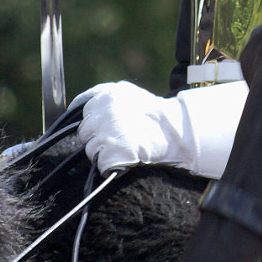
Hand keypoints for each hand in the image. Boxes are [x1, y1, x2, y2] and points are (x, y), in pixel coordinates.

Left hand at [73, 80, 248, 177]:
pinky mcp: (111, 152)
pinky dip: (110, 167)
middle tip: (117, 141)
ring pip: (91, 149)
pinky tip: (123, 161)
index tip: (102, 129)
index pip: (84, 110)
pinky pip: (101, 164)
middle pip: (85, 131)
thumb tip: (87, 109)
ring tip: (124, 150)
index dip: (94, 122)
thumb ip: (108, 97)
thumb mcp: (130, 94)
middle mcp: (104, 111)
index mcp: (108, 95)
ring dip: (103, 153)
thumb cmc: (157, 115)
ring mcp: (106, 132)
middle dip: (97, 138)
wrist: (177, 131)